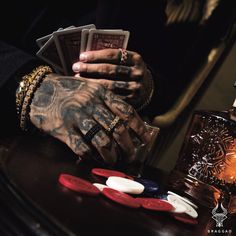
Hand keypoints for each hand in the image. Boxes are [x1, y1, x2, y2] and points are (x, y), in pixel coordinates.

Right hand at [30, 73, 151, 164]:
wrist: (39, 90)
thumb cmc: (69, 90)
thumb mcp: (90, 87)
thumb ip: (107, 100)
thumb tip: (125, 122)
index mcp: (100, 92)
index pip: (126, 111)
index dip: (139, 127)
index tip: (145, 139)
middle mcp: (91, 104)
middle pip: (117, 128)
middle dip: (128, 146)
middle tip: (131, 156)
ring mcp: (77, 117)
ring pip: (102, 141)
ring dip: (111, 155)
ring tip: (114, 160)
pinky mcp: (63, 130)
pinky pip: (82, 147)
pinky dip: (91, 156)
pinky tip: (94, 158)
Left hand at [72, 49, 153, 109]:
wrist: (149, 89)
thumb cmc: (131, 72)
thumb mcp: (128, 62)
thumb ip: (114, 59)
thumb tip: (88, 58)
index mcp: (136, 59)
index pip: (113, 55)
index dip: (96, 55)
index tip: (82, 56)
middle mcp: (137, 73)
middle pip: (109, 70)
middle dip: (90, 68)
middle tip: (75, 67)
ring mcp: (135, 88)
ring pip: (109, 84)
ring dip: (91, 81)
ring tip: (77, 78)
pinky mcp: (132, 100)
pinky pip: (112, 97)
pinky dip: (98, 94)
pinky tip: (88, 91)